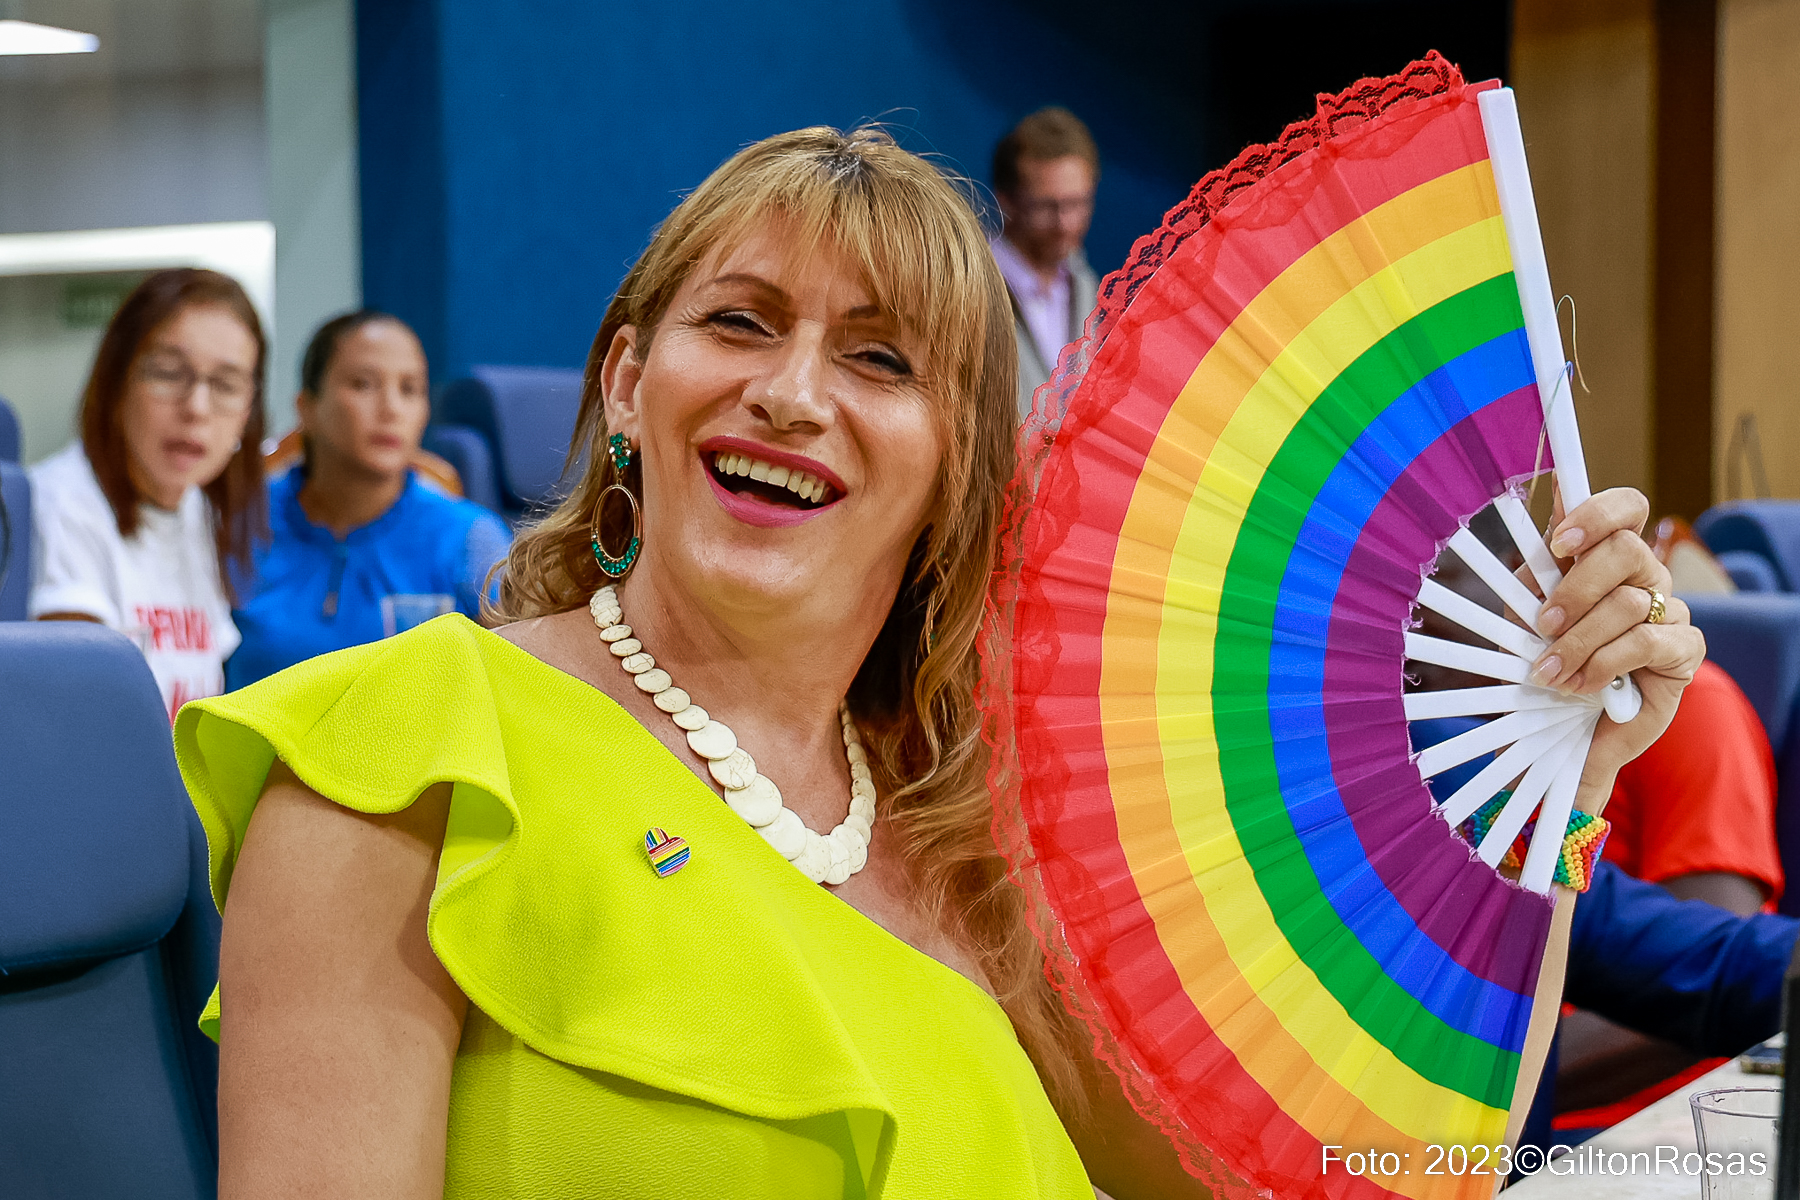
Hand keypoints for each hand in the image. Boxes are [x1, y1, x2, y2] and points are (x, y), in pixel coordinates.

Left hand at [1526, 488, 1704, 811]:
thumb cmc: (1546, 662)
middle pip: (1627, 549)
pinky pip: (1647, 642)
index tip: (1561, 541)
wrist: (1562, 726)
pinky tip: (1583, 686)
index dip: (1598, 513)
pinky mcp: (1685, 649)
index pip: (1626, 508)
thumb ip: (1534, 580)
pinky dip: (1605, 664)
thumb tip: (1540, 545)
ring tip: (1550, 673)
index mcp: (1604, 557)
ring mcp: (1668, 610)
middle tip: (1544, 626)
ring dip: (1580, 641)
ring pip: (1630, 601)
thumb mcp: (1525, 618)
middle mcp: (1643, 575)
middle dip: (1576, 589)